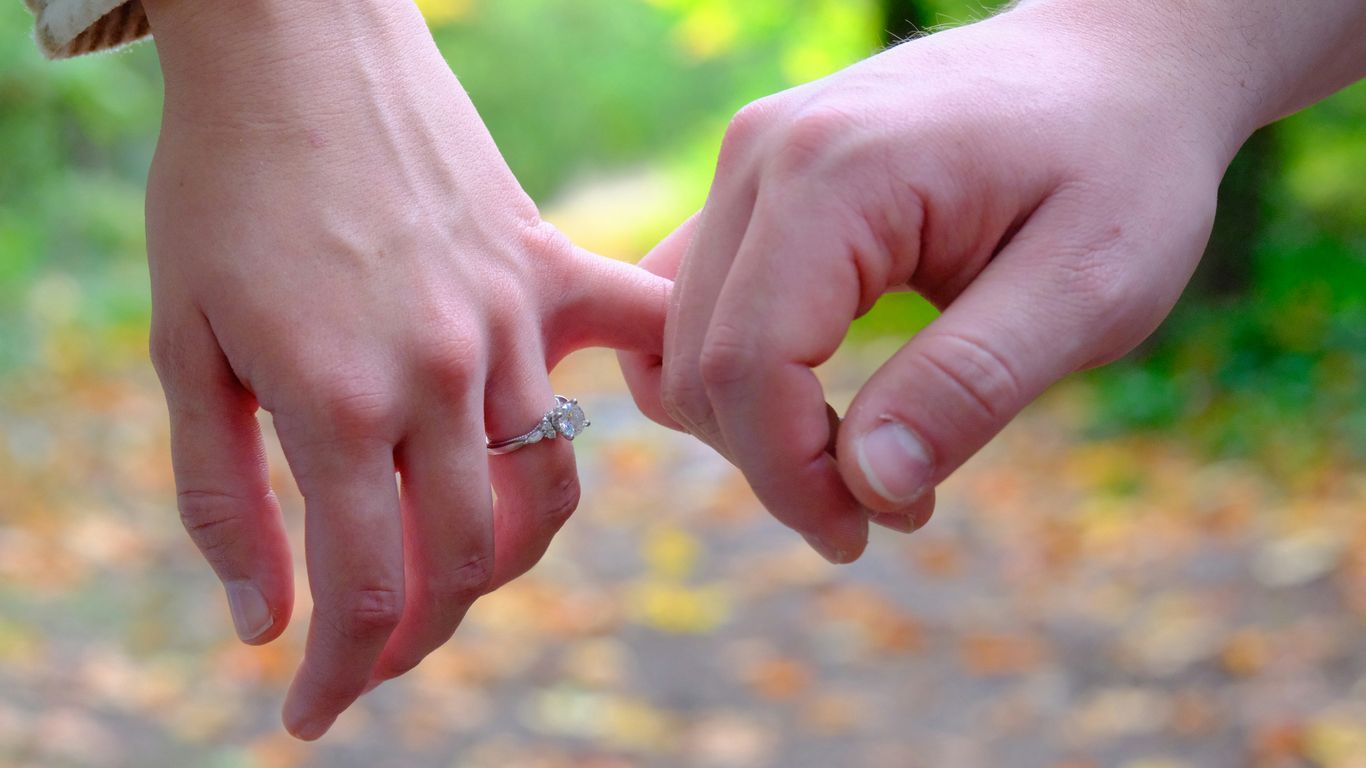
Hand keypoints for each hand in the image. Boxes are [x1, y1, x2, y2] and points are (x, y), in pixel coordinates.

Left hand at [143, 0, 665, 739]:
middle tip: (367, 651)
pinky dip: (648, 391)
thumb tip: (262, 622)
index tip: (310, 713)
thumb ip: (220, 496)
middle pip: (470, 561)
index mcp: (337, 402)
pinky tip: (633, 421)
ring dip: (502, 561)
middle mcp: (443, 375)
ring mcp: (512, 320)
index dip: (340, 672)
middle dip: (415, 634)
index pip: (367, 590)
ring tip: (447, 571)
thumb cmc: (216, 188)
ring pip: (547, 492)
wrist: (292, 44)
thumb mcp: (179, 347)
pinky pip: (634, 338)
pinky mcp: (548, 267)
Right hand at [619, 2, 1272, 561]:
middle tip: (892, 504)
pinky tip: (824, 399)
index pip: (747, 364)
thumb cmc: (1122, 162)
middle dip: (776, 463)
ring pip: (676, 339)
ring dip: (749, 423)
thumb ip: (972, 384)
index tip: (863, 533)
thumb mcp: (1090, 285)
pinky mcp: (756, 180)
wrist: (1116, 58)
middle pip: (696, 361)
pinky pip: (696, 301)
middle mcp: (763, 154)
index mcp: (836, 173)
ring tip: (861, 456)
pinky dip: (741, 372)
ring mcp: (749, 160)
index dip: (790, 478)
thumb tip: (865, 485)